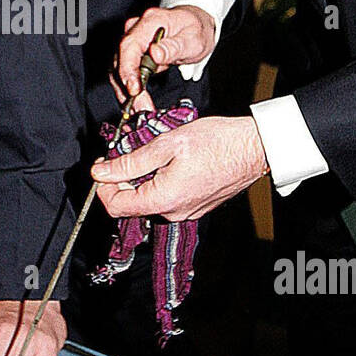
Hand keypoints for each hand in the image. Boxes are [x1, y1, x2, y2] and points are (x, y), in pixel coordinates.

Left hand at [91, 114, 267, 222]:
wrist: (254, 148)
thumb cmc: (217, 142)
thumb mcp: (166, 144)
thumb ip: (130, 162)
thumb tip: (101, 172)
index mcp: (163, 199)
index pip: (116, 206)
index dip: (103, 185)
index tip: (105, 164)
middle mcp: (174, 212)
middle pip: (132, 203)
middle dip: (125, 178)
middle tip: (131, 150)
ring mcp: (187, 212)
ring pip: (150, 200)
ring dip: (144, 178)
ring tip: (155, 153)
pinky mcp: (196, 207)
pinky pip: (167, 199)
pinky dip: (160, 182)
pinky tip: (171, 162)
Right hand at [113, 5, 215, 112]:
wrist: (195, 25)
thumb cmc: (196, 30)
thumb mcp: (193, 39)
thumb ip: (174, 47)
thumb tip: (155, 53)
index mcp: (150, 21)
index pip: (129, 45)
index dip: (127, 69)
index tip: (134, 89)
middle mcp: (135, 29)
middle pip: (119, 60)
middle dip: (126, 87)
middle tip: (141, 107)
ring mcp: (132, 41)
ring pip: (118, 69)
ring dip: (125, 92)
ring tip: (140, 109)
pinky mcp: (132, 53)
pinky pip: (124, 72)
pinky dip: (128, 89)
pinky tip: (136, 103)